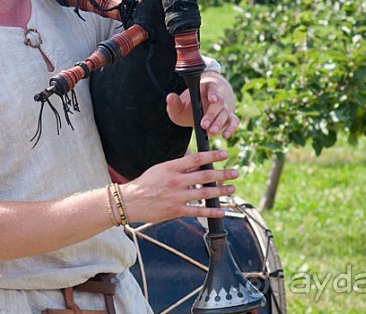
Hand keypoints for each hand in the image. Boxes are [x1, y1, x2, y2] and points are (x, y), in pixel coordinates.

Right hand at [121, 150, 237, 223]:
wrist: (130, 202)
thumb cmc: (145, 183)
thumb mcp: (159, 169)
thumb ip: (178, 166)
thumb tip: (196, 162)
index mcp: (171, 167)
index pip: (196, 159)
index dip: (212, 156)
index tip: (225, 154)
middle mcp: (175, 181)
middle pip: (205, 176)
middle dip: (222, 174)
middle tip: (235, 172)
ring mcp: (176, 196)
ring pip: (205, 194)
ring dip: (221, 191)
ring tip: (232, 188)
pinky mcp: (176, 210)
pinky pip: (198, 211)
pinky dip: (211, 212)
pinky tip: (222, 211)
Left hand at [166, 71, 239, 137]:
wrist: (196, 114)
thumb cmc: (186, 109)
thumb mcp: (177, 107)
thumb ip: (174, 103)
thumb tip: (170, 97)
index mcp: (203, 90)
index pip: (211, 87)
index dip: (213, 92)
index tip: (211, 99)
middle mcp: (216, 98)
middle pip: (219, 102)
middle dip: (211, 114)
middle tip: (203, 125)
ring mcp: (223, 108)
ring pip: (225, 113)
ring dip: (219, 123)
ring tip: (211, 132)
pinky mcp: (229, 118)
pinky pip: (234, 121)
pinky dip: (232, 128)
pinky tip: (225, 135)